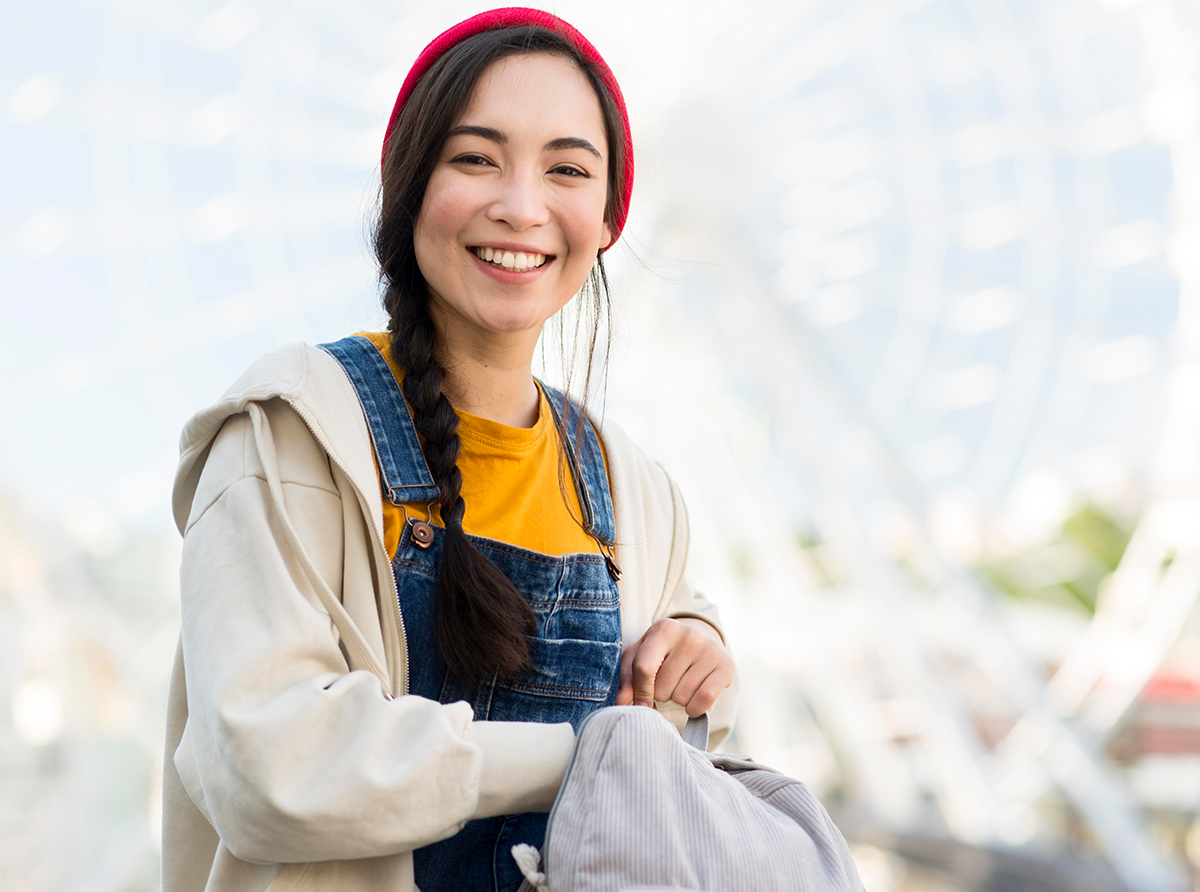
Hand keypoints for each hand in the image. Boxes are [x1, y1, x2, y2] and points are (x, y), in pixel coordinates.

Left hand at [615, 618, 734, 717]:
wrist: (699, 642)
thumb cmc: (662, 653)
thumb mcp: (639, 657)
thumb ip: (627, 680)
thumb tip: (620, 704)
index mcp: (663, 629)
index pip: (644, 668)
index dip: (639, 692)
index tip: (639, 706)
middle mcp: (689, 635)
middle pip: (662, 688)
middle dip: (661, 693)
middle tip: (667, 681)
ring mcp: (710, 650)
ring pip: (681, 697)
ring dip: (677, 699)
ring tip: (681, 683)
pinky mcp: (726, 666)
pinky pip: (704, 700)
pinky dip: (694, 708)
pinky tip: (692, 699)